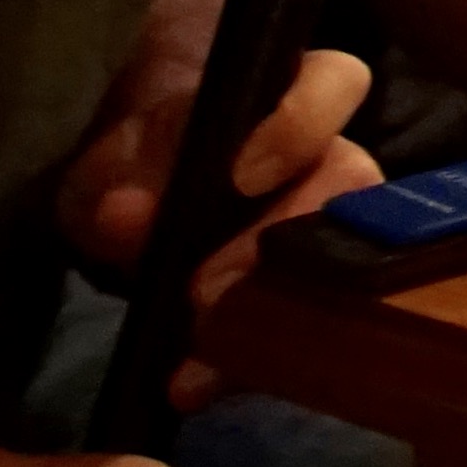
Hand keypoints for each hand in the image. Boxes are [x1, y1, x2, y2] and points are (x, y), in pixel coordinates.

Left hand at [63, 0, 379, 407]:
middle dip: (277, 247)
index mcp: (296, 96)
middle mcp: (337, 161)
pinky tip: (195, 382)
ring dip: (271, 316)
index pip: (334, 84)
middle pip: (350, 191)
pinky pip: (305, 332)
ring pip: (343, 266)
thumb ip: (118, 178)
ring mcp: (337, 232)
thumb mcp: (115, 157)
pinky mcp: (315, 300)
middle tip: (205, 295)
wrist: (141, 206)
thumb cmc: (139, 159)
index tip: (237, 176)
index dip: (297, 127)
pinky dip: (249, 362)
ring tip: (198, 362)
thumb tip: (127, 214)